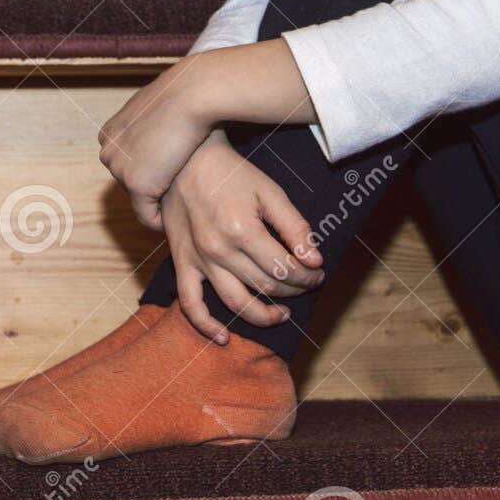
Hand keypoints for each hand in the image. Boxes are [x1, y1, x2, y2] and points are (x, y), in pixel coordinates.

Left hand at [99, 55, 214, 228]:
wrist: (192, 94)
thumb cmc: (185, 95)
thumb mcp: (157, 107)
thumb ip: (151, 124)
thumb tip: (162, 127)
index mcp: (110, 134)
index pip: (127, 165)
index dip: (152, 170)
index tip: (174, 171)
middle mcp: (108, 152)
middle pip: (131, 184)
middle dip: (154, 186)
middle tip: (182, 185)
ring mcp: (120, 169)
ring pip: (139, 200)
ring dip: (160, 200)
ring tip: (184, 195)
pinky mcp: (136, 184)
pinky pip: (147, 216)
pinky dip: (159, 221)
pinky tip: (177, 217)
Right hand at [161, 131, 325, 343]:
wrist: (184, 161)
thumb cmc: (231, 173)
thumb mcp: (270, 192)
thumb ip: (295, 227)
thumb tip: (315, 260)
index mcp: (244, 231)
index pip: (285, 269)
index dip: (307, 277)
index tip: (318, 273)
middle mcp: (220, 250)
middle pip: (265, 287)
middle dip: (294, 291)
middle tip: (306, 284)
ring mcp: (198, 260)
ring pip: (236, 303)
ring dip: (263, 315)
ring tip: (282, 314)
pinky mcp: (182, 262)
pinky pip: (191, 304)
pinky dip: (206, 326)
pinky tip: (225, 338)